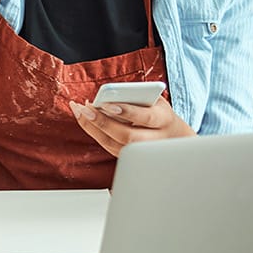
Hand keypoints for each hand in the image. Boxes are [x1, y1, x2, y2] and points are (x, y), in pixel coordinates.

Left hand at [67, 96, 194, 156]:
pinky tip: (84, 118)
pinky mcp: (129, 157)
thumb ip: (137, 97)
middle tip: (86, 109)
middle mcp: (154, 139)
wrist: (173, 138)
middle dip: (104, 122)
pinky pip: (108, 146)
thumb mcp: (155, 101)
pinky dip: (94, 132)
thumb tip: (110, 96)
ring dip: (93, 128)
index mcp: (164, 120)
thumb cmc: (159, 113)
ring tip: (80, 111)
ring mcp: (141, 152)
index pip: (145, 117)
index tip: (108, 104)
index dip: (127, 111)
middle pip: (127, 136)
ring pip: (114, 145)